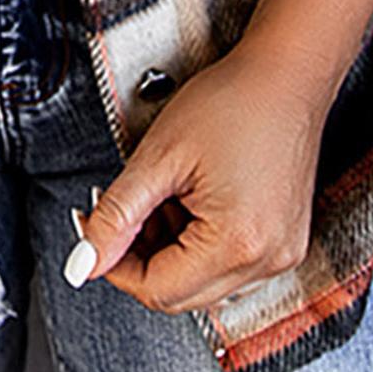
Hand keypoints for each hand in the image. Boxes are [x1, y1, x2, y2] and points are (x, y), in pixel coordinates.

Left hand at [72, 42, 339, 314]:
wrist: (288, 76)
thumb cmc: (233, 101)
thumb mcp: (159, 155)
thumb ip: (116, 215)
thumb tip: (84, 264)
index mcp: (237, 243)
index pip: (157, 289)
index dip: (115, 264)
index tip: (95, 231)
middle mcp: (268, 260)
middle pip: (180, 294)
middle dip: (141, 257)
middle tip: (123, 210)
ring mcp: (281, 254)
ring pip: (202, 282)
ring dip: (169, 250)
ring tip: (164, 194)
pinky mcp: (285, 243)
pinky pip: (229, 265)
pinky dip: (198, 242)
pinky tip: (191, 200)